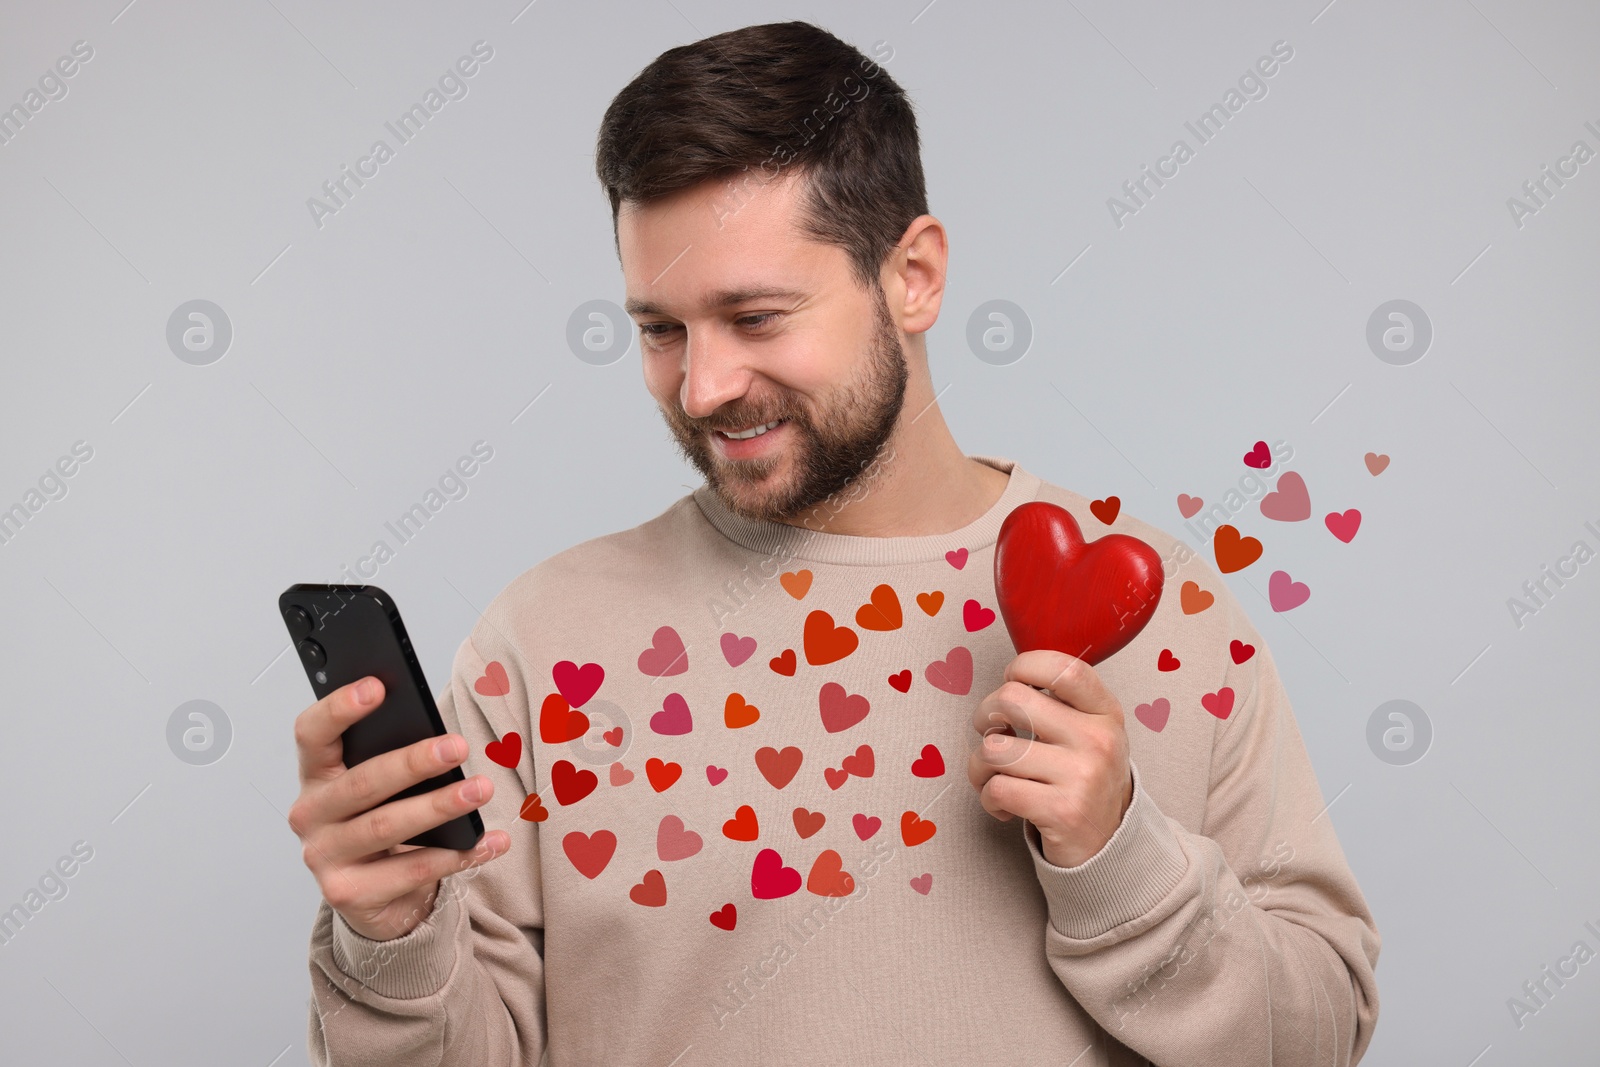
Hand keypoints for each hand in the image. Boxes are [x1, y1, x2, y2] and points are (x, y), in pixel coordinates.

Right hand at [288, 676, 509, 940]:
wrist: (373, 896)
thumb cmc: (381, 820)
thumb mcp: (381, 787)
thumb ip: (392, 757)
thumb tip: (441, 735)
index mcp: (316, 775)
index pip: (312, 734)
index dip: (339, 708)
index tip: (378, 686)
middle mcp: (311, 815)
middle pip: (362, 782)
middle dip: (413, 762)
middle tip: (458, 746)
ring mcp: (324, 858)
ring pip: (387, 827)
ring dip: (439, 806)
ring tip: (481, 789)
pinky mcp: (347, 895)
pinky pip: (411, 872)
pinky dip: (456, 855)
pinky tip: (489, 840)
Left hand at [967, 650, 1132, 867]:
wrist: (1109, 843)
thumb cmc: (1084, 778)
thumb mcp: (1091, 732)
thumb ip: (1061, 701)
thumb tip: (1009, 678)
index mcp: (1105, 712)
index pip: (1062, 668)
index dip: (1023, 666)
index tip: (1011, 682)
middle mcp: (1098, 740)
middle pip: (1011, 700)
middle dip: (984, 715)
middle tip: (991, 731)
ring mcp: (1082, 776)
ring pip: (994, 749)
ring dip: (980, 766)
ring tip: (995, 777)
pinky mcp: (1061, 811)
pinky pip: (997, 789)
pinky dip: (988, 798)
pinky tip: (1004, 804)